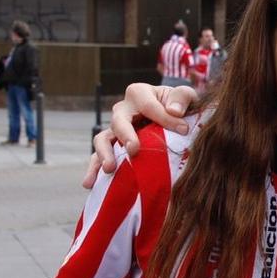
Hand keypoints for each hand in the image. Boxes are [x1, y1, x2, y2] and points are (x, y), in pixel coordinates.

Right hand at [81, 82, 197, 187]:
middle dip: (125, 135)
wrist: (175, 119)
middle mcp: (123, 110)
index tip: (184, 130)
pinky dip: (94, 169)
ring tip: (109, 169)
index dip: (165, 118)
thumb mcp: (186, 96)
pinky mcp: (113, 147)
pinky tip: (90, 183)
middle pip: (118, 121)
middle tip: (134, 150)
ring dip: (104, 154)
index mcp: (139, 94)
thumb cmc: (179, 106)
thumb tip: (174, 111)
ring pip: (103, 139)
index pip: (149, 106)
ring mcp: (116, 130)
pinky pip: (99, 157)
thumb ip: (183, 97)